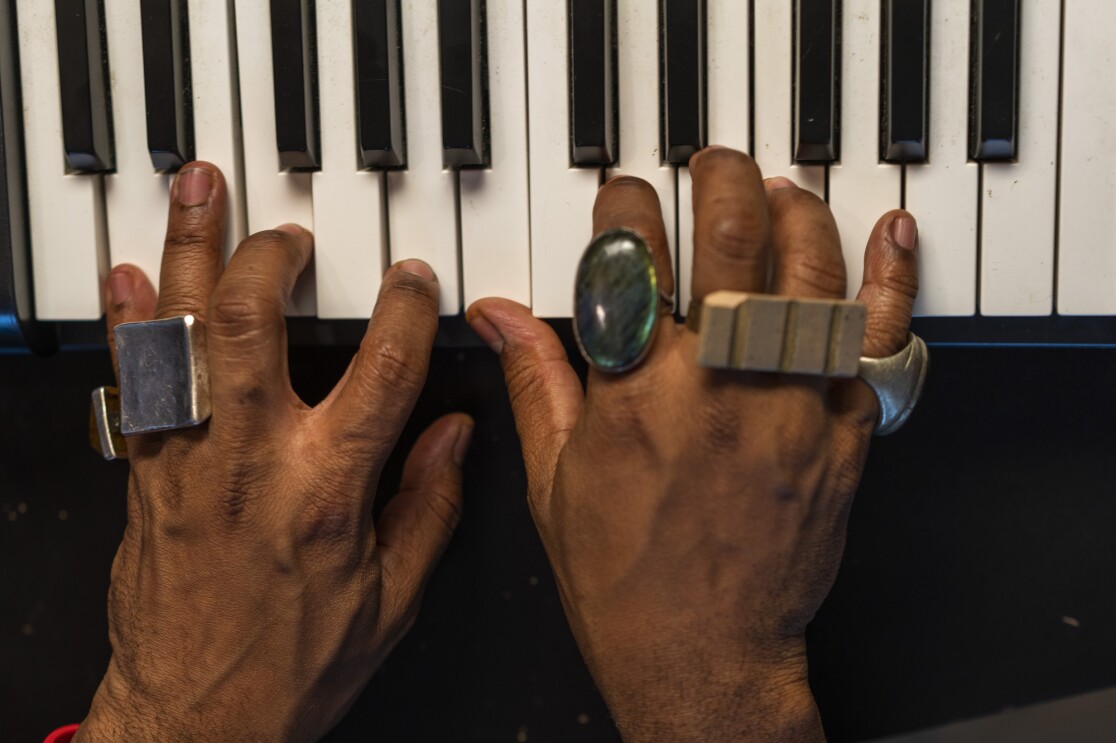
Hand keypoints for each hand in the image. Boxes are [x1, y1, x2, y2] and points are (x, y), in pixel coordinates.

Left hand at [77, 163, 471, 741]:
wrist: (194, 718)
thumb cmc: (291, 665)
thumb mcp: (392, 601)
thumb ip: (430, 508)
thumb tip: (457, 437)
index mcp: (327, 492)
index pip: (378, 372)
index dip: (401, 310)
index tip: (410, 279)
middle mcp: (253, 463)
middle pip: (250, 325)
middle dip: (270, 255)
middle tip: (293, 229)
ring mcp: (189, 461)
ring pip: (179, 335)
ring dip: (184, 253)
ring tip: (195, 192)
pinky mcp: (146, 474)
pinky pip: (132, 381)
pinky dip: (128, 320)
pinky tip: (129, 275)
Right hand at [466, 147, 918, 741]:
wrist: (703, 658)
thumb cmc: (626, 582)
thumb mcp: (555, 481)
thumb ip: (536, 381)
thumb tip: (498, 315)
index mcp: (635, 395)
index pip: (629, 255)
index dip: (625, 204)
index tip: (624, 197)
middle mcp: (715, 387)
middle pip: (728, 238)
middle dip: (717, 178)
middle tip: (708, 165)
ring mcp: (788, 408)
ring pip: (807, 272)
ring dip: (793, 213)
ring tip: (774, 193)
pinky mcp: (843, 435)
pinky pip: (877, 342)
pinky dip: (887, 281)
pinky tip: (885, 236)